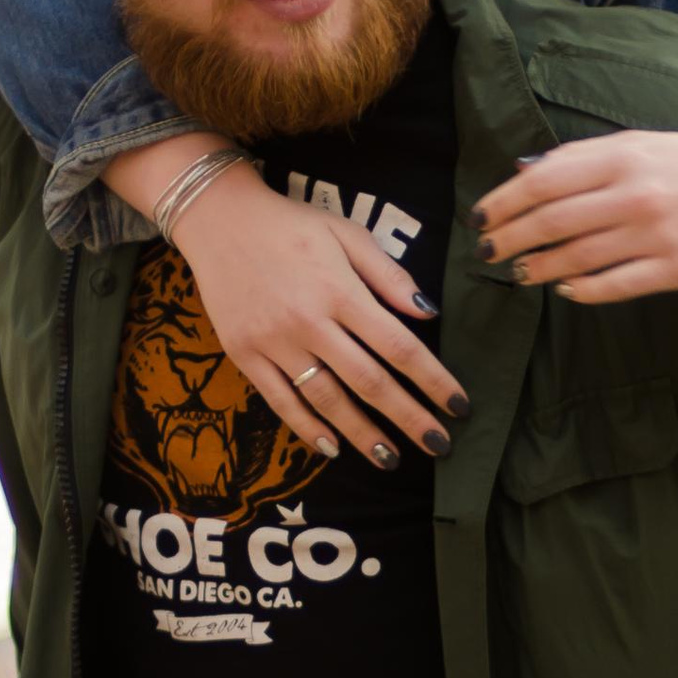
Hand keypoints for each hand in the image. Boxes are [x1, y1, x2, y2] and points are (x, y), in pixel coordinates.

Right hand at [105, 139, 465, 463]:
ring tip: (389, 458)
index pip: (398, 346)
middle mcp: (309, 322)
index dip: (432, 380)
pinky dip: (306, 427)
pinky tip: (332, 448)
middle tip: (437, 446)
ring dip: (361, 433)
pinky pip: (280, 400)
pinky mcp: (244, 354)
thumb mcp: (347, 234)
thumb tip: (428, 315)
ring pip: (325, 398)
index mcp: (341, 290)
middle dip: (407, 417)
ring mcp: (274, 342)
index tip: (458, 405)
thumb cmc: (291, 224)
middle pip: (368, 381)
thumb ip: (389, 276)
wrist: (219, 219)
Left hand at [473, 130, 677, 303]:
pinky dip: (583, 291)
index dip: (505, 202)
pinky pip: (615, 286)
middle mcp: (637, 194)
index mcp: (624, 157)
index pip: (545, 181)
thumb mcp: (642, 143)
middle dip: (511, 239)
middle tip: (487, 252)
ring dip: (540, 268)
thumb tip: (525, 172)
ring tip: (520, 273)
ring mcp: (657, 235)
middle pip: (554, 222)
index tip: (481, 217)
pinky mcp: (676, 270)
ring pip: (579, 258)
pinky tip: (565, 290)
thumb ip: (585, 156)